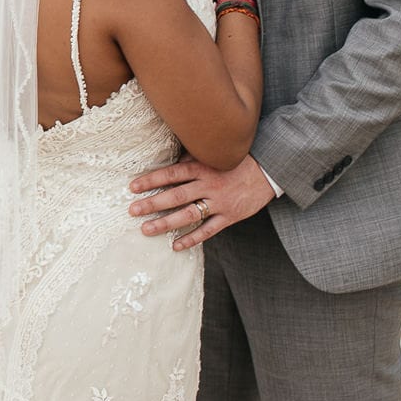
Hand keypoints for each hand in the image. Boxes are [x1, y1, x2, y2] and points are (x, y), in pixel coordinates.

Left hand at [128, 156, 275, 250]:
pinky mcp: (230, 216)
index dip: (151, 180)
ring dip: (165, 223)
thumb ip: (192, 159)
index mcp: (203, 167)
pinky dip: (192, 239)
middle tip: (132, 210)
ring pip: (188, 215)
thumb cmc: (235, 160)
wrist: (268, 170)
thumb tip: (169, 162)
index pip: (172, 173)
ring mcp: (219, 202)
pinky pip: (208, 230)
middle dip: (152, 203)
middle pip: (176, 196)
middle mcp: (209, 185)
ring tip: (146, 229)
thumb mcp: (214, 154)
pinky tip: (175, 245)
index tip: (132, 186)